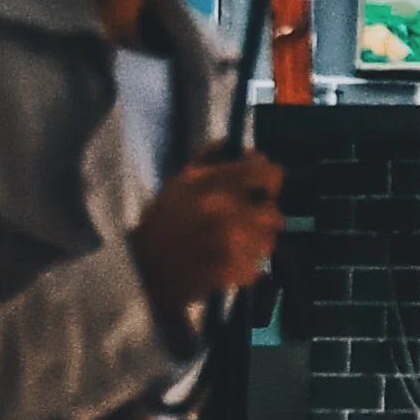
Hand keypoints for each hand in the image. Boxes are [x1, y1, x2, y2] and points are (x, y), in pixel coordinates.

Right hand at [129, 154, 283, 327]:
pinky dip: (245, 266)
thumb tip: (244, 147)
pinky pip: (257, 266)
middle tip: (246, 221)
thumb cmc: (165, 220)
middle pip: (274, 214)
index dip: (268, 179)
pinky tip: (224, 262)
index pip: (268, 175)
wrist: (145, 269)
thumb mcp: (183, 179)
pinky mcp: (233, 272)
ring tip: (232, 244)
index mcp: (213, 186)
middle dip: (262, 218)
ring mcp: (232, 246)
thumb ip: (213, 155)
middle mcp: (227, 214)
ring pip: (268, 242)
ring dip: (255, 243)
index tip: (259, 187)